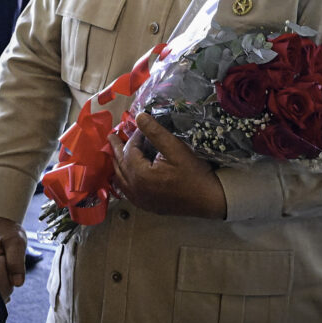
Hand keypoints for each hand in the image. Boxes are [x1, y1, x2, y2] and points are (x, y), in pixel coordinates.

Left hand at [108, 112, 225, 218]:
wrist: (210, 200)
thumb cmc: (194, 174)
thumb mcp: (176, 149)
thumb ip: (155, 132)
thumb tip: (139, 116)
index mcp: (140, 175)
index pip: (129, 151)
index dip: (134, 137)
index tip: (141, 127)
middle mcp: (135, 189)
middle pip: (120, 165)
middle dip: (117, 149)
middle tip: (111, 136)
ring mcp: (140, 200)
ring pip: (120, 179)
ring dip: (117, 164)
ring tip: (114, 153)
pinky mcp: (147, 206)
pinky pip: (127, 191)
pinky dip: (122, 179)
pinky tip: (123, 174)